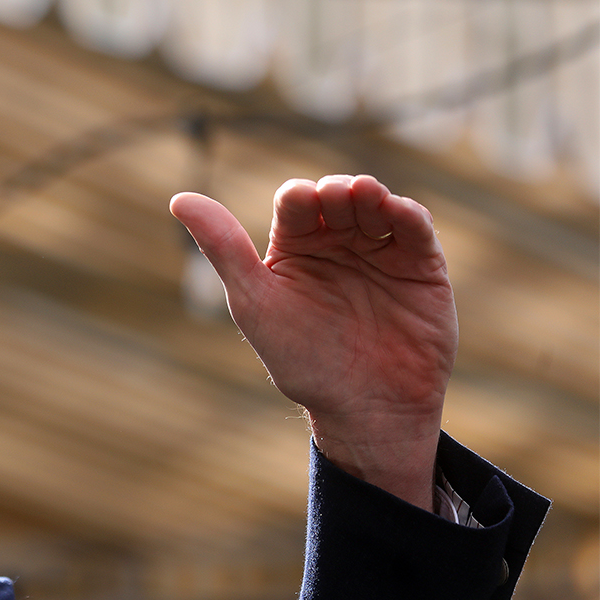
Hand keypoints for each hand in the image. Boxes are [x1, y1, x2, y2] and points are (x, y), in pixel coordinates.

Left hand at [170, 174, 454, 509]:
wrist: (365, 409)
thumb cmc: (301, 361)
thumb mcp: (254, 302)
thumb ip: (223, 248)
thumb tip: (179, 199)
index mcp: (295, 247)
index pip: (295, 202)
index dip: (299, 196)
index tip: (302, 203)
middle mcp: (337, 243)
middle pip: (337, 196)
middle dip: (337, 190)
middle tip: (339, 196)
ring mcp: (379, 252)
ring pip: (376, 204)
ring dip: (371, 193)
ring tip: (366, 195)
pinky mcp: (420, 267)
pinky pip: (415, 229)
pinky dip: (408, 213)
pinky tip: (397, 211)